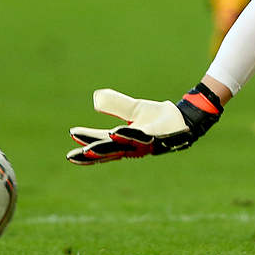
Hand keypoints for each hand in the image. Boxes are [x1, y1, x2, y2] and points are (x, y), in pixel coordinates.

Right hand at [66, 85, 222, 164]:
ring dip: (106, 148)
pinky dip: (129, 136)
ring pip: (122, 146)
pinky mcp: (157, 138)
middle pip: (108, 150)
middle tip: (74, 156)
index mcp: (124, 140)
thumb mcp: (134, 109)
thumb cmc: (158, 118)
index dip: (86, 141)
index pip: (101, 142)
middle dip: (91, 153)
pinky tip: (118, 132)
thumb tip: (96, 99)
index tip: (71, 135)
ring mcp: (145, 144)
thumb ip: (116, 104)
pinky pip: (141, 137)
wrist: (183, 118)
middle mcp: (132, 146)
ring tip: (91, 148)